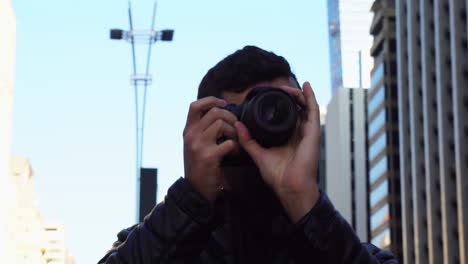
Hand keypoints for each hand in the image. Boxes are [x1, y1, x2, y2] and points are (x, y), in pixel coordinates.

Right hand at [183, 96, 238, 201]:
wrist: (196, 189)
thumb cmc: (200, 166)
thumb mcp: (194, 144)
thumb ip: (202, 129)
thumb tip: (220, 112)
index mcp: (188, 130)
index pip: (195, 105)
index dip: (211, 100)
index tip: (224, 104)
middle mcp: (191, 135)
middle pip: (214, 112)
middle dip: (230, 117)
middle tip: (236, 127)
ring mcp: (198, 145)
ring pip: (221, 124)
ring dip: (234, 132)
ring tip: (236, 141)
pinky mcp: (208, 156)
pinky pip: (228, 142)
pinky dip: (235, 146)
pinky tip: (235, 152)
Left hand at [234, 82, 320, 222]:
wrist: (290, 187)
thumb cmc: (278, 176)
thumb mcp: (258, 154)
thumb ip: (248, 140)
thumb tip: (238, 125)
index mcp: (287, 137)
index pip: (284, 115)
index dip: (279, 103)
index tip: (269, 95)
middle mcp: (298, 132)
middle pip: (295, 108)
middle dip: (288, 96)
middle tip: (278, 89)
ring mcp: (307, 131)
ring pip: (304, 106)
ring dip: (297, 94)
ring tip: (287, 87)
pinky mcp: (313, 132)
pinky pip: (313, 110)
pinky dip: (310, 97)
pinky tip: (306, 86)